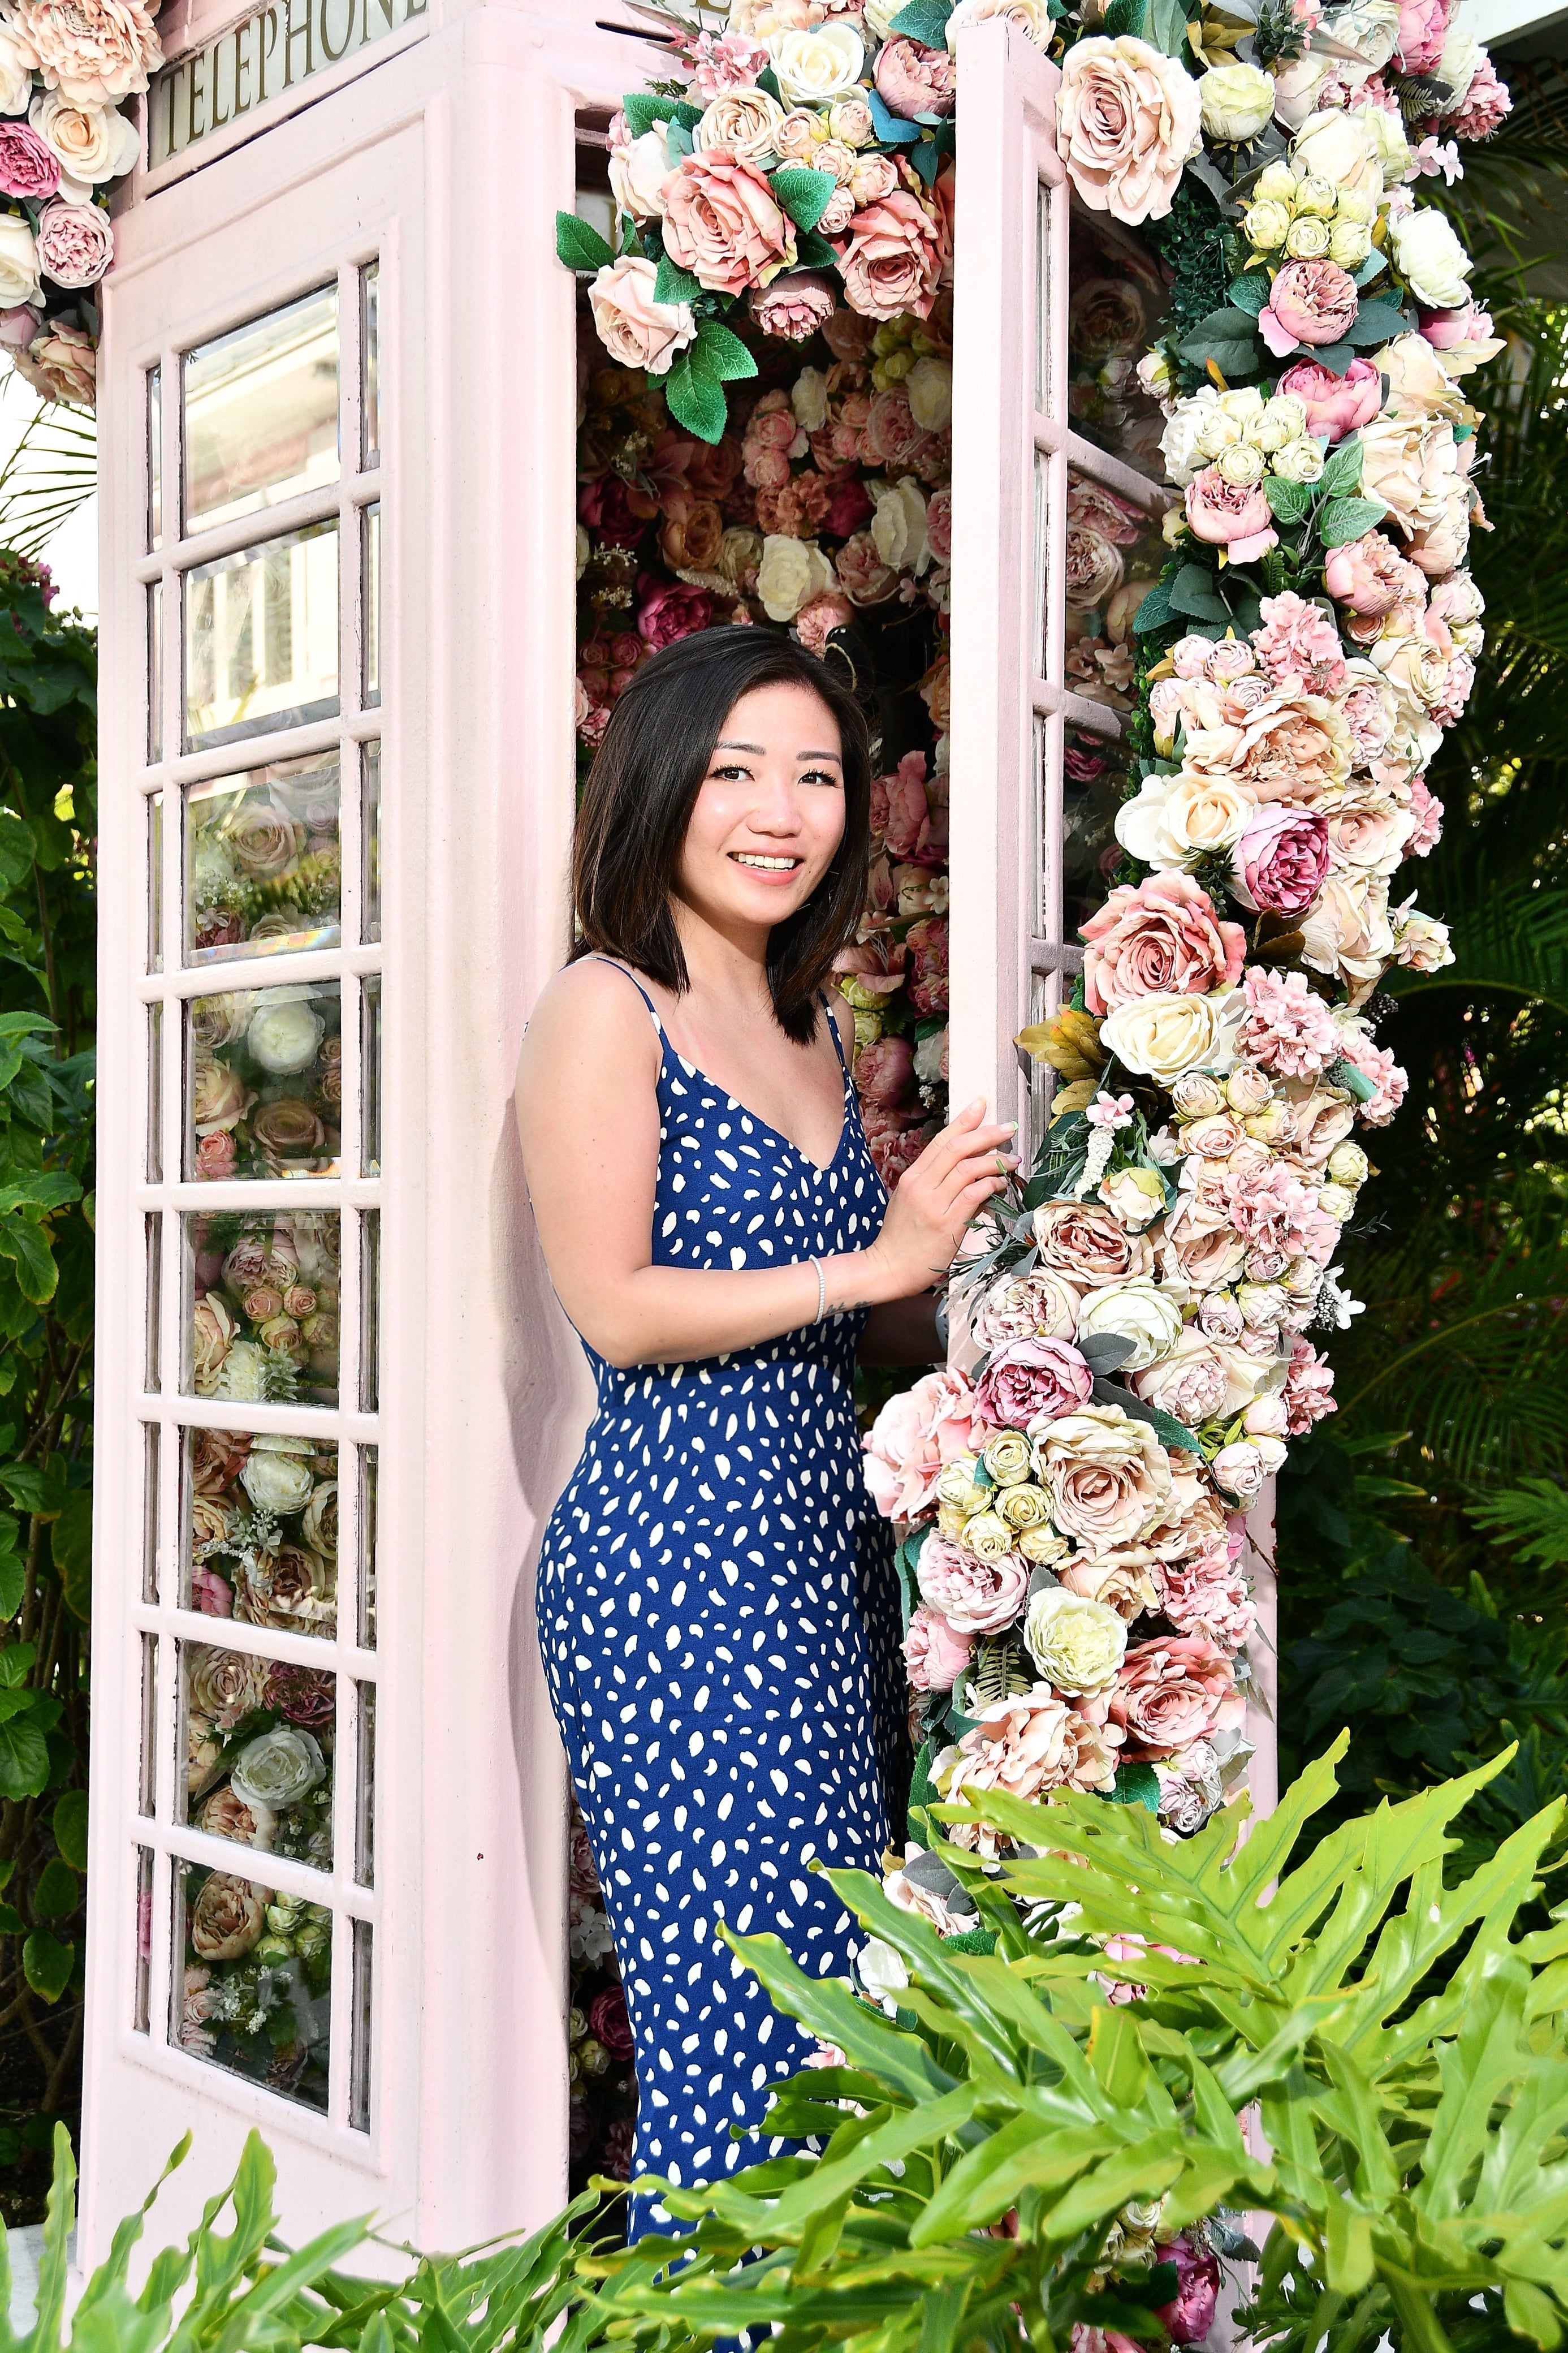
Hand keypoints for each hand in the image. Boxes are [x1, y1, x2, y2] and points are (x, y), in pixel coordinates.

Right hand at [866, 1098, 1017, 1300]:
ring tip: (1012, 1159)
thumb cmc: (902, 1238)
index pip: (941, 1141)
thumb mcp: (912, 1203)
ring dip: (995, 1160)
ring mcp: (933, 1204)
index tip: (981, 1104)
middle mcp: (921, 1186)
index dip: (964, 1121)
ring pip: (968, 1169)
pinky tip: (1001, 1182)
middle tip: (1008, 1128)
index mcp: (912, 1177)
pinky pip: (974, 1194)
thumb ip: (937, 1185)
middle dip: (986, 1134)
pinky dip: (991, 1184)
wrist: (889, 1268)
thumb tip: (973, 1172)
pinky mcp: (947, 1224)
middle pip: (957, 1149)